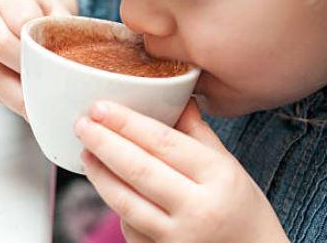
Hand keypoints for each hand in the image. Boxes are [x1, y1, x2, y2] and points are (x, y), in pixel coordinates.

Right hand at [0, 0, 77, 117]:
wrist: (11, 11)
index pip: (20, 20)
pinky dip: (12, 102)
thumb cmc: (37, 12)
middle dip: (28, 69)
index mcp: (1, 0)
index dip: (39, 41)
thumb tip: (76, 58)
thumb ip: (60, 25)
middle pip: (1, 46)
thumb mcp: (52, 8)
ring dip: (19, 96)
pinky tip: (32, 110)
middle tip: (52, 89)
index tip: (58, 60)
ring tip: (43, 109)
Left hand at [74, 99, 288, 242]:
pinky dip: (117, 204)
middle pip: (139, 169)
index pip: (164, 143)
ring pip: (126, 202)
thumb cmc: (244, 212)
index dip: (127, 123)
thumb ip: (199, 133)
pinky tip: (109, 186)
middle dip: (104, 143)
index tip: (102, 107)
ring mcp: (178, 238)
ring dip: (100, 174)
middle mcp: (197, 208)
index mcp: (218, 176)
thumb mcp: (230, 166)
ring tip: (86, 152)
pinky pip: (130, 228)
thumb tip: (177, 98)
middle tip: (83, 124)